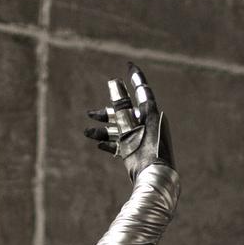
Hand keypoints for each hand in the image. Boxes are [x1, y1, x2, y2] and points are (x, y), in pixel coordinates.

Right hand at [84, 64, 173, 180]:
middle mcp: (145, 124)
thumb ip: (122, 105)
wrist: (156, 179)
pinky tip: (99, 145)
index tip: (129, 65)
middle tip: (91, 113)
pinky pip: (121, 145)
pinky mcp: (136, 153)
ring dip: (103, 130)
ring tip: (87, 132)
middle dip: (107, 113)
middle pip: (124, 112)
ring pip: (119, 129)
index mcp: (149, 114)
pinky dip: (110, 144)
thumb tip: (113, 83)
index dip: (135, 77)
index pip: (141, 90)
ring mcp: (140, 138)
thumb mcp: (131, 126)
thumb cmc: (147, 150)